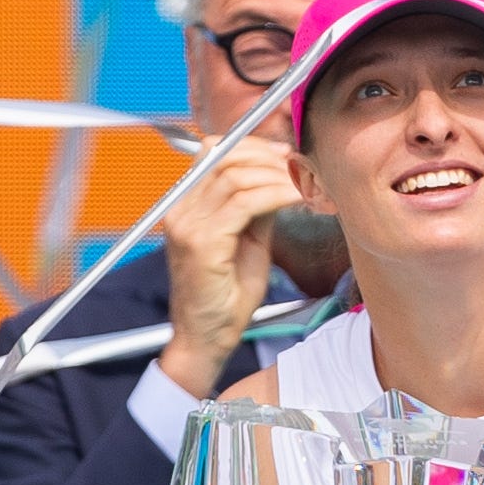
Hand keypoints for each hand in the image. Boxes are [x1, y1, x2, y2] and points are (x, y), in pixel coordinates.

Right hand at [157, 136, 306, 395]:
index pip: (213, 152)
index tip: (284, 153)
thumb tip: (281, 180)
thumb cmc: (225, 297)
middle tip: (298, 165)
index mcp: (186, 205)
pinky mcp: (201, 243)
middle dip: (267, 156)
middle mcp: (180, 210)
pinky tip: (295, 199)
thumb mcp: (247, 241)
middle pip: (223, 157)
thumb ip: (257, 208)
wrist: (206, 338)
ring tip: (303, 185)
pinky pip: (244, 204)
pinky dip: (275, 195)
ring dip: (277, 176)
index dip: (251, 145)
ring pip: (235, 177)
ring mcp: (187, 225)